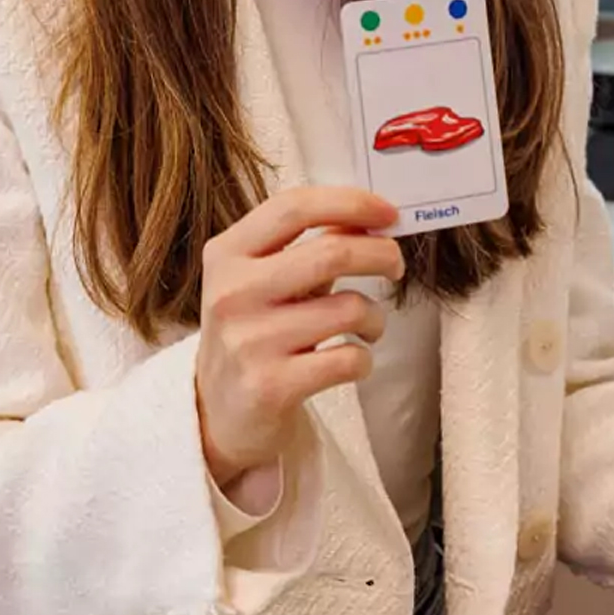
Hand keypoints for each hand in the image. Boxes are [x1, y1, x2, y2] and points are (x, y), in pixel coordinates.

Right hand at [196, 186, 401, 490]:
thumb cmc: (258, 329)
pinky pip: (349, 359)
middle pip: (332, 252)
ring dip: (375, 317)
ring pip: (350, 308)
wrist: (218, 411)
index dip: (351, 203)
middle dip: (382, 255)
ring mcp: (248, 342)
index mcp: (227, 254)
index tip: (389, 213)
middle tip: (395, 266)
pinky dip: (365, 358)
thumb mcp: (268, 278)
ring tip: (367, 326)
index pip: (294, 208)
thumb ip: (313, 244)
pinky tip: (352, 360)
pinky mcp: (269, 387)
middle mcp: (231, 294)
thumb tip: (374, 217)